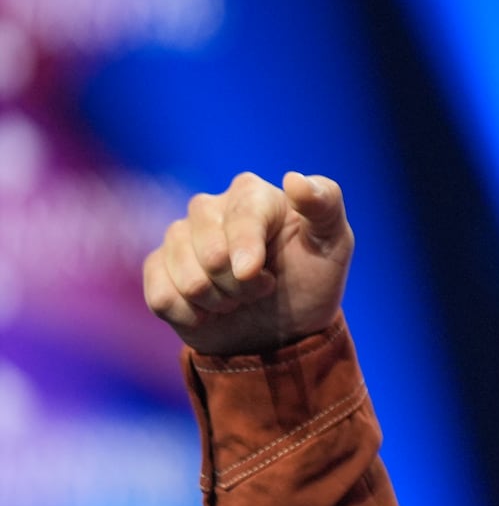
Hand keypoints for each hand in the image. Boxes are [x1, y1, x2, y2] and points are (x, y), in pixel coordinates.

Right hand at [144, 171, 354, 355]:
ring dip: (220, 301)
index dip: (247, 249)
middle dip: (241, 284)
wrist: (283, 326)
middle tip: (263, 287)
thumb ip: (325, 205)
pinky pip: (161, 296)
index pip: (240, 215)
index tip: (257, 274)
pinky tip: (211, 310)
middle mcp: (211, 207)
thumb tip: (294, 179)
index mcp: (252, 194)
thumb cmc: (311, 277)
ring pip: (187, 278)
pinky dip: (192, 314)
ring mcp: (180, 236)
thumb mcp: (333, 243)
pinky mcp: (158, 268)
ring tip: (239, 297)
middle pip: (211, 253)